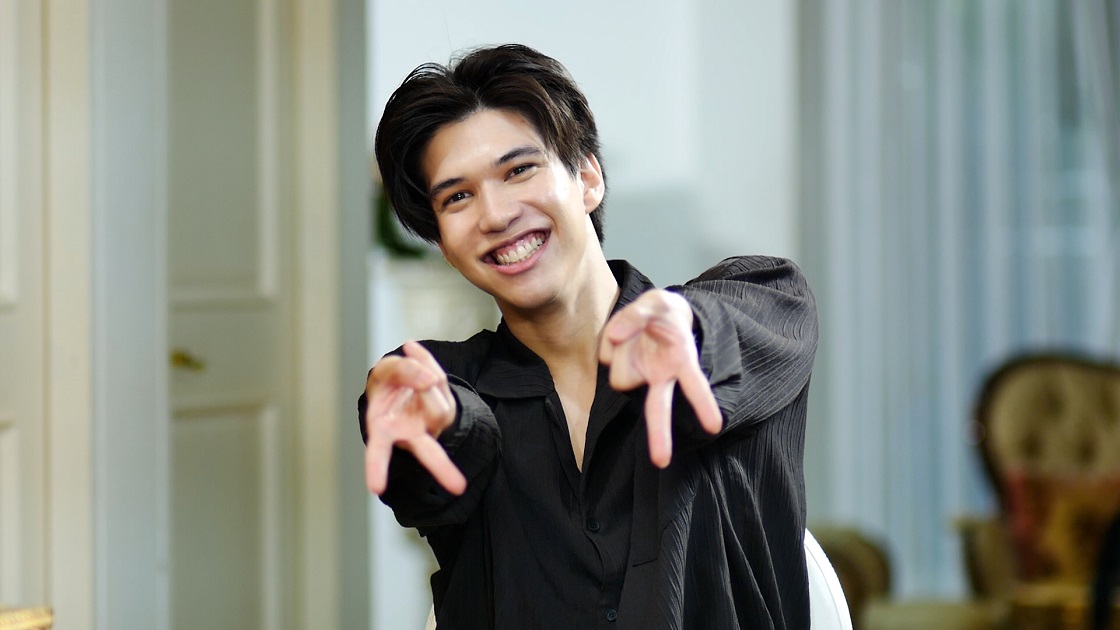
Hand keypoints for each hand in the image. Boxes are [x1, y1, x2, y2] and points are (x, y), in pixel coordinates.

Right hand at [364, 341, 466, 495]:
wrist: (404, 379)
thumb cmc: (389, 383)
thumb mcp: (386, 371)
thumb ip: (404, 370)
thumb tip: (426, 376)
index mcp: (384, 431)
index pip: (379, 452)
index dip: (376, 469)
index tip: (376, 489)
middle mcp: (410, 435)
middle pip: (428, 453)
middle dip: (442, 468)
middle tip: (459, 488)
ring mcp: (432, 425)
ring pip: (437, 406)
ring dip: (425, 381)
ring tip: (413, 372)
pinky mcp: (445, 410)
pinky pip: (442, 386)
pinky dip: (431, 369)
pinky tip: (417, 358)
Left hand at [598, 290, 721, 467]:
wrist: (655, 314)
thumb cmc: (664, 313)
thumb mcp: (655, 303)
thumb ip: (636, 315)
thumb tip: (615, 336)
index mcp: (682, 360)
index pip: (695, 385)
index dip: (704, 404)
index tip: (715, 427)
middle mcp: (662, 376)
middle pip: (659, 409)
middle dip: (660, 435)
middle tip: (661, 462)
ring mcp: (640, 377)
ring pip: (620, 372)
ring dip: (621, 349)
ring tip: (635, 331)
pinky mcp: (622, 372)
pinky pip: (607, 355)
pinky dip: (611, 343)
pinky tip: (624, 337)